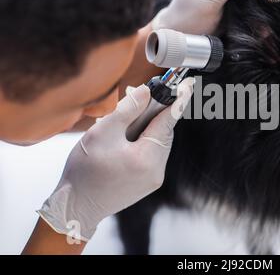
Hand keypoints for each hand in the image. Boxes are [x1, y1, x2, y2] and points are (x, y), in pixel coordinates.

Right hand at [38, 78, 194, 240]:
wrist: (77, 207)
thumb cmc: (85, 171)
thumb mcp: (102, 133)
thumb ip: (128, 109)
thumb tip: (146, 92)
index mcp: (146, 157)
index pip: (168, 121)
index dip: (177, 100)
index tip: (187, 86)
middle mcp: (156, 170)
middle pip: (164, 132)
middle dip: (154, 114)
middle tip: (141, 98)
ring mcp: (154, 179)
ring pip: (158, 143)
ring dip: (147, 128)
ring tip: (125, 122)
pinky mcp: (149, 183)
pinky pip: (153, 155)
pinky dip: (144, 143)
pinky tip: (126, 140)